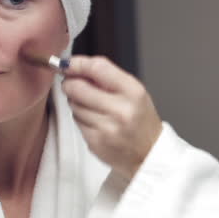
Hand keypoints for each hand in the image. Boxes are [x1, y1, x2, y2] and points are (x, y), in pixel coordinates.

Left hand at [61, 56, 162, 176]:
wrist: (149, 153)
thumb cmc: (141, 120)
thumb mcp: (134, 92)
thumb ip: (108, 77)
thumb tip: (77, 66)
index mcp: (133, 92)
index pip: (98, 68)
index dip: (78, 64)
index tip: (68, 63)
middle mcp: (121, 109)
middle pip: (78, 87)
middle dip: (70, 83)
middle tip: (72, 83)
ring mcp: (107, 127)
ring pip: (74, 105)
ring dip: (76, 102)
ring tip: (92, 106)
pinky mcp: (95, 142)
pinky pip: (76, 122)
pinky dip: (80, 118)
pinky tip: (94, 120)